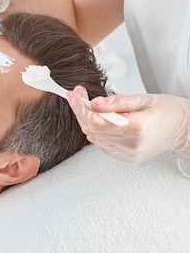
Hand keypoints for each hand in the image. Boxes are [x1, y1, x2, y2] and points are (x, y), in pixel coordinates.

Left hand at [67, 87, 189, 163]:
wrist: (183, 130)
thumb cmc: (169, 111)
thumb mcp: (145, 98)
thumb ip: (118, 101)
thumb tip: (95, 102)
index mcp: (137, 128)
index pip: (97, 122)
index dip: (81, 108)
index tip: (74, 95)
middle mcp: (131, 144)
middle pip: (92, 130)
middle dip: (81, 111)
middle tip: (79, 96)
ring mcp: (128, 154)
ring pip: (94, 137)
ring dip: (88, 121)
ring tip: (92, 106)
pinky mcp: (126, 158)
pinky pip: (102, 144)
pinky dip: (97, 131)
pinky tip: (103, 120)